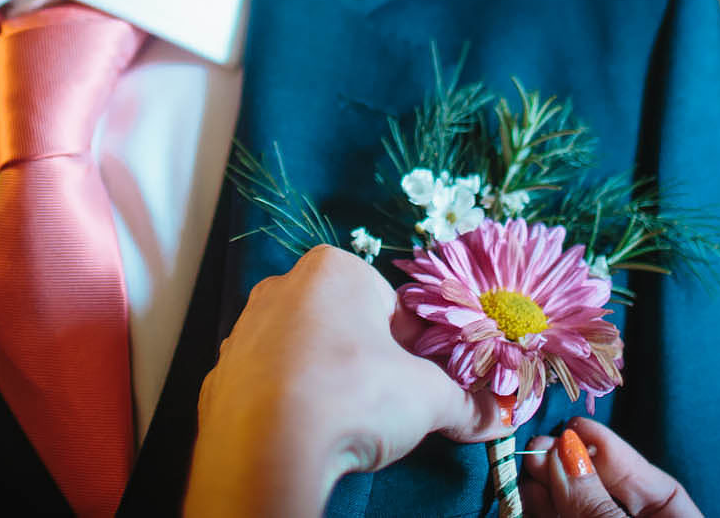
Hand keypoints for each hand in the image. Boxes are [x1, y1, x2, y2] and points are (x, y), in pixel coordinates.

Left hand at [183, 245, 508, 516]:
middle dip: (366, 360)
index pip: (389, 303)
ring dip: (323, 381)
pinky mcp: (220, 378)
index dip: (413, 345)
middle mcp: (281, 288)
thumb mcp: (428, 398)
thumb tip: (499, 416)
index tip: (422, 379)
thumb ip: (466, 403)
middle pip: (342, 324)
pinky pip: (265, 389)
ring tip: (344, 423)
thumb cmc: (353, 395)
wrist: (267, 449)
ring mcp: (243, 332)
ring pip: (300, 354)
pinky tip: (304, 434)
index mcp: (334, 270)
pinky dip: (286, 407)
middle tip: (386, 403)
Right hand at [519, 418, 702, 517]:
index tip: (577, 427)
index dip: (618, 456)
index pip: (661, 489)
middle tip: (539, 446)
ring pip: (580, 514)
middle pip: (612, 497)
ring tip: (528, 467)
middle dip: (575, 471)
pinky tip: (526, 497)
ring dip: (552, 491)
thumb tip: (564, 452)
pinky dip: (543, 515)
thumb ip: (596, 504)